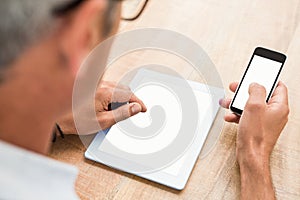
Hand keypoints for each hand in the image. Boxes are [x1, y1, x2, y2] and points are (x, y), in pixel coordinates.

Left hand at [56, 81, 146, 134]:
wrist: (58, 119)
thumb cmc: (77, 120)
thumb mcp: (103, 121)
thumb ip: (122, 114)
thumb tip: (136, 108)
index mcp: (105, 92)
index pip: (129, 94)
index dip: (139, 102)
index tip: (144, 109)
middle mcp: (101, 85)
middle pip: (124, 89)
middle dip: (131, 100)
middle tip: (133, 112)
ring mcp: (96, 84)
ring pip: (117, 88)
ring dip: (122, 98)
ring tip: (117, 112)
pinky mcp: (92, 86)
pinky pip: (109, 88)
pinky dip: (114, 96)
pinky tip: (108, 106)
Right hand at [220, 81, 288, 199]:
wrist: (250, 155)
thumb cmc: (255, 135)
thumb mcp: (255, 106)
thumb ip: (256, 90)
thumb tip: (255, 84)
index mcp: (280, 106)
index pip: (278, 86)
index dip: (268, 79)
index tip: (258, 75)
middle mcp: (275, 113)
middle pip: (261, 95)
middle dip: (246, 91)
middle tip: (237, 88)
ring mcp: (266, 121)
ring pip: (252, 106)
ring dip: (239, 103)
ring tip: (229, 103)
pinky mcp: (257, 127)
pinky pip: (247, 116)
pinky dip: (238, 114)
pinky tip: (231, 116)